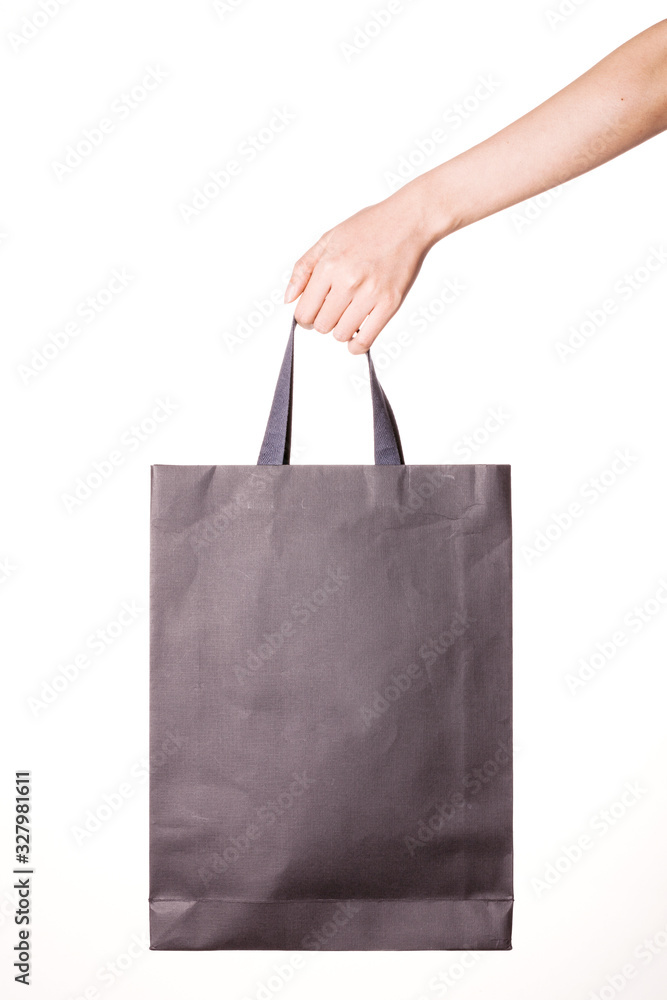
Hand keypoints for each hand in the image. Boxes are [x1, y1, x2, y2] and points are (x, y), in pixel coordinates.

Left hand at [284, 183, 435, 352]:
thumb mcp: (328, 239)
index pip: (304, 311)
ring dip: (341, 330)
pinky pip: (366, 340)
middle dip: (323, 321)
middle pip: (321, 325)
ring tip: (347, 316)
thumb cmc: (370, 227)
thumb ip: (304, 269)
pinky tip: (355, 338)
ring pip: (341, 334)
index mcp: (329, 265)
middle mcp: (348, 281)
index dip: (305, 315)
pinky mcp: (389, 304)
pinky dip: (357, 345)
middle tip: (331, 311)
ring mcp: (370, 294)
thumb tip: (289, 297)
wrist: (408, 221)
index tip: (312, 312)